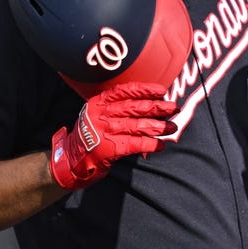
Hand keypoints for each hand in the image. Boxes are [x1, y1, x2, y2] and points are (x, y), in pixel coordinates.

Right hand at [50, 82, 176, 189]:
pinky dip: (150, 144)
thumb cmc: (92, 134)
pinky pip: (135, 144)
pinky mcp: (108, 149)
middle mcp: (101, 115)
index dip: (144, 90)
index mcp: (99, 102)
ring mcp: (104, 132)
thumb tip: (151, 103)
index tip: (162, 90)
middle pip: (134, 108)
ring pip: (137, 126)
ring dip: (158, 126)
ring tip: (172, 127)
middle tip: (175, 108)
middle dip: (157, 107)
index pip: (124, 91)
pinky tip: (161, 144)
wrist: (72, 159)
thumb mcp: (98, 114)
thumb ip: (118, 107)